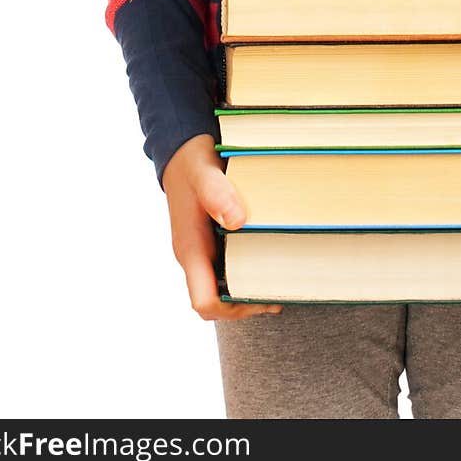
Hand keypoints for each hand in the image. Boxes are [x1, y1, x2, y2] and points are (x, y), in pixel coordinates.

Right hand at [161, 134, 282, 321]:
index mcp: (190, 250)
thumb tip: (236, 221)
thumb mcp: (204, 172)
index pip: (204, 302)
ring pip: (221, 287)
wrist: (180, 151)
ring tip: (279, 280)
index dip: (231, 309)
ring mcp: (201, 250)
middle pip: (215, 302)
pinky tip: (268, 258)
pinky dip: (245, 270)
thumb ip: (217, 194)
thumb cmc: (191, 162)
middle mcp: (194, 256)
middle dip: (246, 303)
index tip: (261, 298)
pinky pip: (225, 267)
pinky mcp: (209, 241)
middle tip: (280, 292)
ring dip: (247, 288)